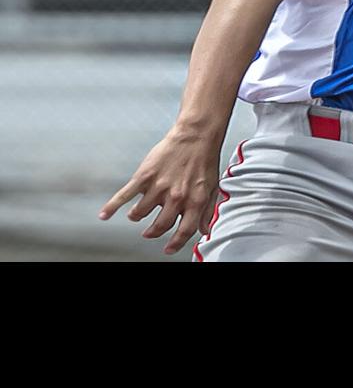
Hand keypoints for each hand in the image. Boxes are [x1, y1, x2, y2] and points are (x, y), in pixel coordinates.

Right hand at [98, 127, 224, 255]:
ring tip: (136, 216)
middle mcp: (176, 198)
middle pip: (160, 225)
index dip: (175, 243)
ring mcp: (158, 188)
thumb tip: (206, 230)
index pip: (184, 230)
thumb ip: (208, 211)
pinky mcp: (143, 177)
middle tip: (149, 233)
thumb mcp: (212, 189)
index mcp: (194, 202)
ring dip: (137, 217)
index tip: (168, 249)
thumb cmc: (204, 162)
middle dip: (153, 232)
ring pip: (141, 212)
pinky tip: (104, 215)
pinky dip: (112, 207)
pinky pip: (124, 196)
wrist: (195, 138)